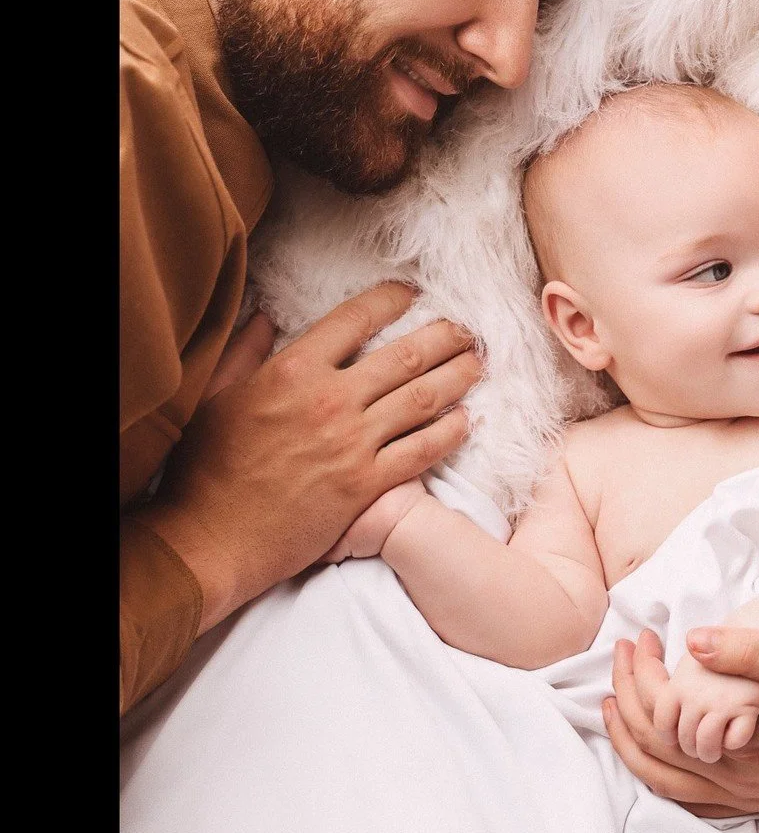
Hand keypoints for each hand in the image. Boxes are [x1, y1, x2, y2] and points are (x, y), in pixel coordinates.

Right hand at [140, 282, 482, 628]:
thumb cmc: (206, 468)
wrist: (214, 538)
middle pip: (403, 357)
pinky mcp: (367, 485)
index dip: (389, 300)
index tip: (411, 294)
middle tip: (466, 329)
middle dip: (442, 337)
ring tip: (477, 363)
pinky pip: (421, 451)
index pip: (354, 319)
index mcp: (293, 371)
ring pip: (422, 400)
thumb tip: (263, 316)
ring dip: (457, 377)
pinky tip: (467, 421)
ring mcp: (353, 444)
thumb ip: (245, 351)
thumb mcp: (215, 396)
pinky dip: (449, 432)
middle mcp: (330, 401)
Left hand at [602, 627, 758, 817]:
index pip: (664, 714)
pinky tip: (655, 751)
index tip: (641, 636)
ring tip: (615, 701)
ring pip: (664, 782)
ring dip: (632, 741)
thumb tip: (692, 640)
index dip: (641, 673)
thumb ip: (754, 652)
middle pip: (654, 749)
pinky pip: (692, 801)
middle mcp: (739, 780)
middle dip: (627, 699)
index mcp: (745, 745)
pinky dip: (660, 775)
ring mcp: (749, 797)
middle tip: (623, 652)